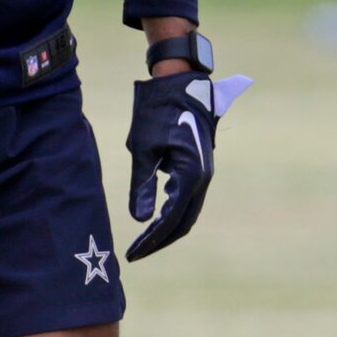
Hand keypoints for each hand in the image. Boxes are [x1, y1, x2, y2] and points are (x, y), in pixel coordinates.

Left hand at [126, 72, 251, 260]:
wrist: (180, 82)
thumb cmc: (157, 111)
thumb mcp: (142, 148)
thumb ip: (141, 185)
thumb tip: (140, 220)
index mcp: (191, 175)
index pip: (171, 220)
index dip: (152, 240)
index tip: (133, 253)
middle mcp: (203, 178)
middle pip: (184, 222)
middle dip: (161, 241)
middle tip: (136, 254)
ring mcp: (203, 173)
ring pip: (187, 212)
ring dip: (167, 228)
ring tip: (143, 242)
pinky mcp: (198, 167)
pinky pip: (187, 198)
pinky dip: (171, 212)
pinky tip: (153, 218)